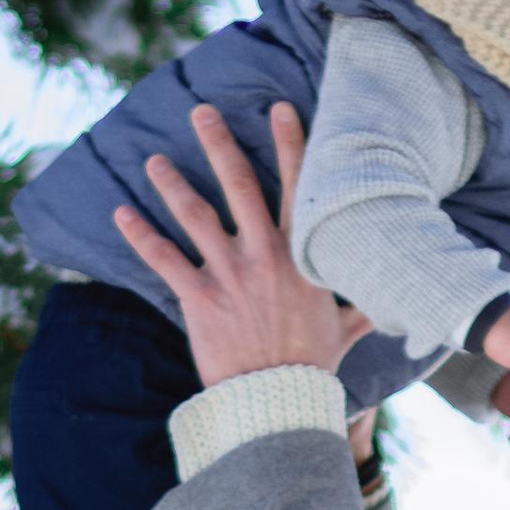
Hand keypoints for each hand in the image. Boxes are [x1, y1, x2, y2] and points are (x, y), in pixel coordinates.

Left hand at [111, 102, 369, 390]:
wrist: (278, 400)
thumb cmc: (312, 365)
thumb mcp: (345, 330)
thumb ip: (361, 307)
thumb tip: (388, 304)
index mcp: (301, 256)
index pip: (298, 188)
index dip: (291, 144)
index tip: (281, 109)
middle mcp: (263, 255)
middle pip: (239, 185)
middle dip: (219, 144)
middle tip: (201, 112)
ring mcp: (229, 274)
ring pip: (195, 215)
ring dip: (172, 183)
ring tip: (154, 160)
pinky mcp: (199, 299)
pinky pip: (164, 259)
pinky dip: (140, 236)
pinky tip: (120, 213)